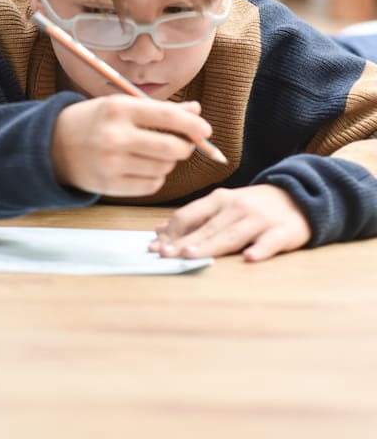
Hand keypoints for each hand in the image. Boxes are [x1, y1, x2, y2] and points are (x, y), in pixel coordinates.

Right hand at [52, 96, 210, 196]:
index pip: (168, 117)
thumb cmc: (93, 121)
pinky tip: (140, 168)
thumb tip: (197, 112)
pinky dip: (154, 177)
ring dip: (166, 163)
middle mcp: (114, 136)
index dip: (193, 126)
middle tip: (180, 145)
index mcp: (117, 109)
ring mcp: (111, 163)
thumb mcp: (120, 105)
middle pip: (172, 148)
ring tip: (150, 154)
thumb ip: (159, 109)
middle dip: (184, 147)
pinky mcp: (109, 185)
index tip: (205, 131)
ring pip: (164, 168)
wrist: (52, 145)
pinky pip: (151, 185)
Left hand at [151, 185, 311, 261]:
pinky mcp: (284, 231)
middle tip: (162, 255)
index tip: (154, 247)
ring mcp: (260, 218)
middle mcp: (237, 207)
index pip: (188, 215)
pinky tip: (250, 258)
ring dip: (210, 245)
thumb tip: (159, 231)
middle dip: (183, 242)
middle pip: (206, 228)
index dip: (171, 232)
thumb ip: (193, 218)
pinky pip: (270, 242)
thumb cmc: (254, 207)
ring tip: (191, 255)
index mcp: (219, 200)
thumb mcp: (223, 206)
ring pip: (231, 235)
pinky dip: (260, 249)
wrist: (301, 196)